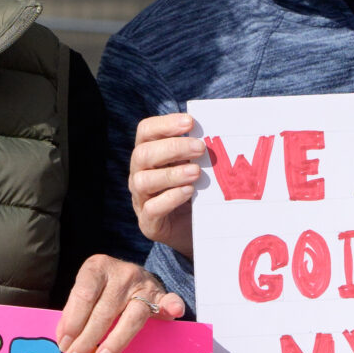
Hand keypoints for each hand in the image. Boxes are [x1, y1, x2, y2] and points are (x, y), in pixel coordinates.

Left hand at [56, 255, 184, 352]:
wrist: (131, 275)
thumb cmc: (103, 289)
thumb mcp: (85, 292)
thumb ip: (73, 312)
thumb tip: (64, 340)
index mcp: (97, 267)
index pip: (83, 296)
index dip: (72, 322)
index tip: (64, 345)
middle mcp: (121, 273)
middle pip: (104, 310)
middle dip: (87, 339)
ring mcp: (143, 284)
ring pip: (132, 316)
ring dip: (115, 340)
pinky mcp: (160, 295)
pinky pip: (167, 301)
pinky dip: (172, 305)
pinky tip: (175, 312)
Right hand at [129, 111, 206, 257]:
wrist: (195, 230)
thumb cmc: (196, 192)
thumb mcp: (196, 166)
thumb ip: (197, 151)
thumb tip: (214, 132)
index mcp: (148, 155)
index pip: (145, 131)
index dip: (165, 124)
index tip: (190, 123)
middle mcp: (139, 174)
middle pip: (142, 154)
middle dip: (173, 148)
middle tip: (200, 148)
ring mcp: (141, 200)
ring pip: (142, 181)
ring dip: (171, 174)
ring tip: (196, 172)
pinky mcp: (149, 223)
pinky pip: (152, 209)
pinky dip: (170, 198)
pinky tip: (189, 192)